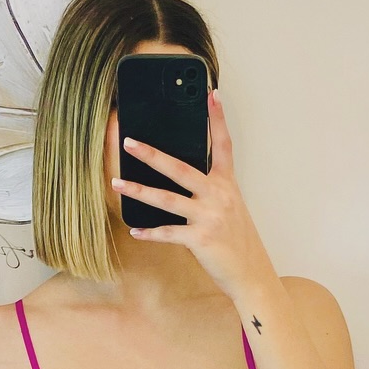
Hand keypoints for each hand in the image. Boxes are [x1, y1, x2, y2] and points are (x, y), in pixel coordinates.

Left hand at [111, 89, 275, 298]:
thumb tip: (179, 177)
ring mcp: (209, 217)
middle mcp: (218, 196)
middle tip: (130, 141)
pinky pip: (168, 233)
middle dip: (152, 154)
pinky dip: (149, 233)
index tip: (211, 93)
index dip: (217, 119)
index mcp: (227, 185)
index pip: (223, 145)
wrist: (251, 275)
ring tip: (117, 183)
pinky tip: (134, 230)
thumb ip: (209, 191)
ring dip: (139, 191)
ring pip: (167, 199)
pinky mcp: (201, 239)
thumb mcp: (230, 209)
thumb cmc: (238, 242)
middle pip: (181, 168)